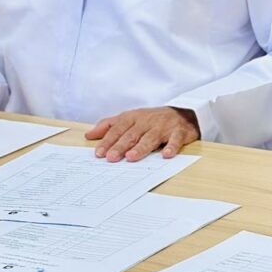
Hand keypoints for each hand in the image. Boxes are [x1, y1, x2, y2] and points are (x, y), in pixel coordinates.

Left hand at [85, 107, 199, 161]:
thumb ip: (109, 126)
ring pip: (150, 138)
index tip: (99, 153)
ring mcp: (164, 126)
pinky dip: (171, 146)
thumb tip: (89, 135)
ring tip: (131, 157)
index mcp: (134, 118)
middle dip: (121, 146)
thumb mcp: (129, 118)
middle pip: (132, 134)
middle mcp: (148, 121)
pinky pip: (175, 139)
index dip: (108, 141)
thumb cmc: (152, 119)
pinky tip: (166, 155)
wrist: (183, 113)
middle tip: (112, 158)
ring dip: (141, 147)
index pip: (118, 129)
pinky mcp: (179, 132)